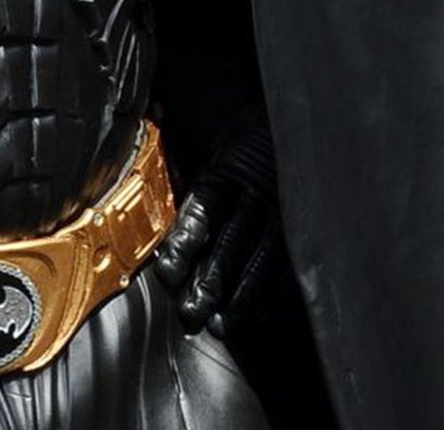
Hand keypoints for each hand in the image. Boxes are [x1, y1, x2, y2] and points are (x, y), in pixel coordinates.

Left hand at [152, 116, 281, 336]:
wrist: (281, 120)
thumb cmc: (235, 141)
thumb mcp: (209, 144)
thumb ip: (188, 181)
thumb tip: (148, 210)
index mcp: (226, 169)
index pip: (203, 207)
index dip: (186, 238)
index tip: (169, 270)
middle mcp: (254, 189)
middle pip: (230, 239)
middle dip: (210, 279)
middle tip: (192, 311)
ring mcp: (280, 205)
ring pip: (259, 253)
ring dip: (240, 291)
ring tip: (223, 323)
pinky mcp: (295, 218)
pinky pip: (285, 255)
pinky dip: (271, 286)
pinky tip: (260, 312)